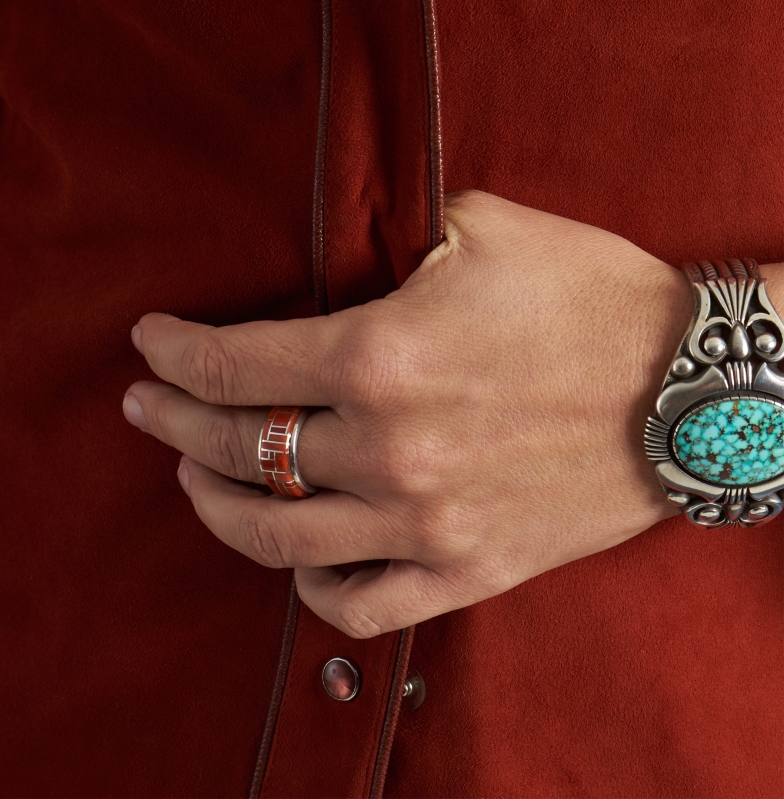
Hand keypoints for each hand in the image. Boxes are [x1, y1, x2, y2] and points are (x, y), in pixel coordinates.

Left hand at [122, 190, 777, 636]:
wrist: (689, 386)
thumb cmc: (591, 297)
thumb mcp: (481, 231)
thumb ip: (388, 247)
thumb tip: (334, 267)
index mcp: (381, 355)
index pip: (233, 366)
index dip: (174, 355)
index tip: (149, 344)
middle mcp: (389, 448)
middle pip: (240, 450)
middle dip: (173, 425)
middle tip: (147, 408)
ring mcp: (426, 521)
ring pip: (280, 539)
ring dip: (217, 508)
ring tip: (193, 481)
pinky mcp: (469, 569)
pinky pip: (362, 605)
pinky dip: (312, 590)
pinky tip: (297, 563)